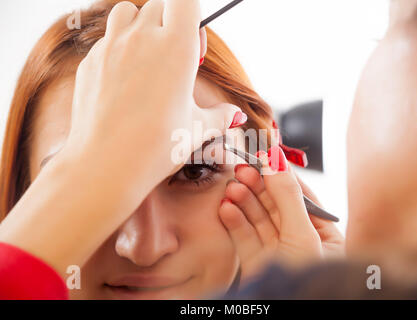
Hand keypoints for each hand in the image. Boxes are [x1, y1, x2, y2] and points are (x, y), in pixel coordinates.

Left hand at [0, 0, 245, 273]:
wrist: (106, 164)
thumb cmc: (158, 146)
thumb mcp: (198, 129)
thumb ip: (220, 116)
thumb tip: (235, 114)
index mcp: (176, 47)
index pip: (185, 1)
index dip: (190, 15)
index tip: (192, 42)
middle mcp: (141, 38)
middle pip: (157, 6)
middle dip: (168, 24)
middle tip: (173, 59)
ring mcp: (110, 47)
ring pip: (126, 14)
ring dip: (139, 27)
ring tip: (145, 59)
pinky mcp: (89, 63)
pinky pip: (106, 42)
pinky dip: (117, 51)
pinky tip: (123, 83)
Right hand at [219, 145, 343, 282]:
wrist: (286, 307)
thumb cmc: (308, 281)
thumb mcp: (303, 237)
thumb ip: (288, 199)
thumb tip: (277, 165)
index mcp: (324, 234)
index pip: (301, 196)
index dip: (281, 175)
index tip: (265, 156)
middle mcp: (300, 240)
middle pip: (276, 205)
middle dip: (258, 186)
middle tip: (243, 169)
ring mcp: (277, 250)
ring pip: (258, 219)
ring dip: (244, 201)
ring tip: (232, 188)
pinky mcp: (257, 261)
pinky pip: (245, 237)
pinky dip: (234, 221)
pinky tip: (226, 209)